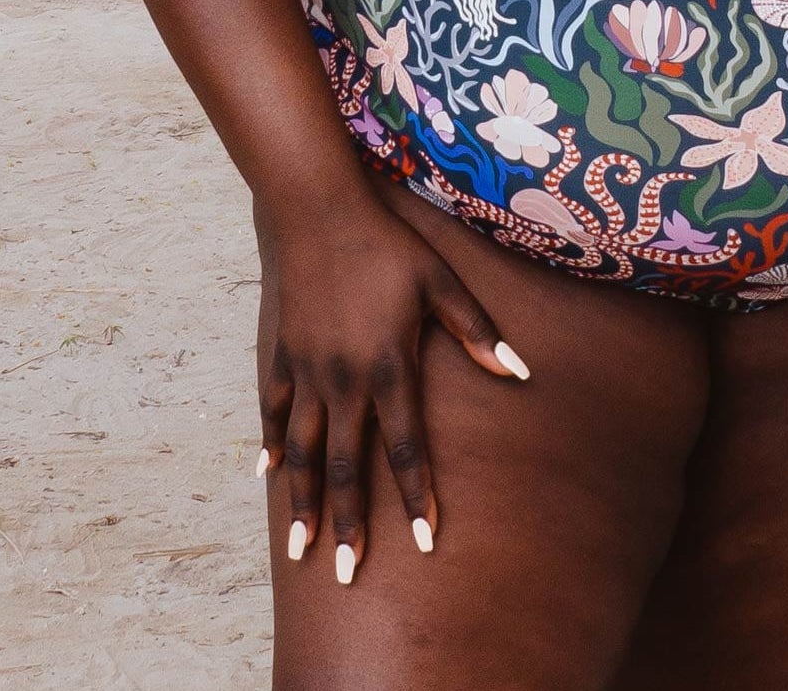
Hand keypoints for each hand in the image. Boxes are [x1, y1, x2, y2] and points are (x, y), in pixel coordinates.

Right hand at [253, 186, 527, 583]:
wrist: (319, 212)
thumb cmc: (389, 245)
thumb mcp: (441, 282)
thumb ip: (477, 331)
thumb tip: (520, 372)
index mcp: (390, 366)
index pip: (407, 448)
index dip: (418, 497)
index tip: (425, 542)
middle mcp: (346, 380)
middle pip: (349, 466)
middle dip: (349, 524)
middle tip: (348, 574)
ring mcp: (309, 371)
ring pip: (305, 452)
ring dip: (303, 503)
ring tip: (301, 552)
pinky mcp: (283, 355)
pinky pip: (275, 412)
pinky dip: (271, 446)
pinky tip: (267, 477)